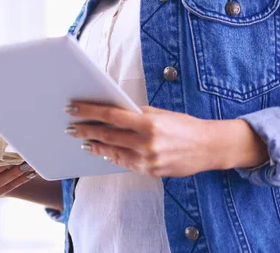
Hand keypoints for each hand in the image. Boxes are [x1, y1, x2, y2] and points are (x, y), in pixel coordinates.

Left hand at [64, 102, 268, 176]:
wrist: (210, 147)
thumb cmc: (183, 125)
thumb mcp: (159, 114)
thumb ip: (135, 114)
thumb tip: (108, 113)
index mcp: (148, 123)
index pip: (110, 115)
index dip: (89, 111)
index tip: (73, 108)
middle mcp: (146, 142)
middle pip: (107, 135)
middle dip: (85, 130)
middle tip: (70, 127)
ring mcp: (148, 160)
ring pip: (112, 152)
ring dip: (95, 146)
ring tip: (83, 140)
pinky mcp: (150, 171)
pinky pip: (124, 163)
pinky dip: (112, 156)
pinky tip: (102, 151)